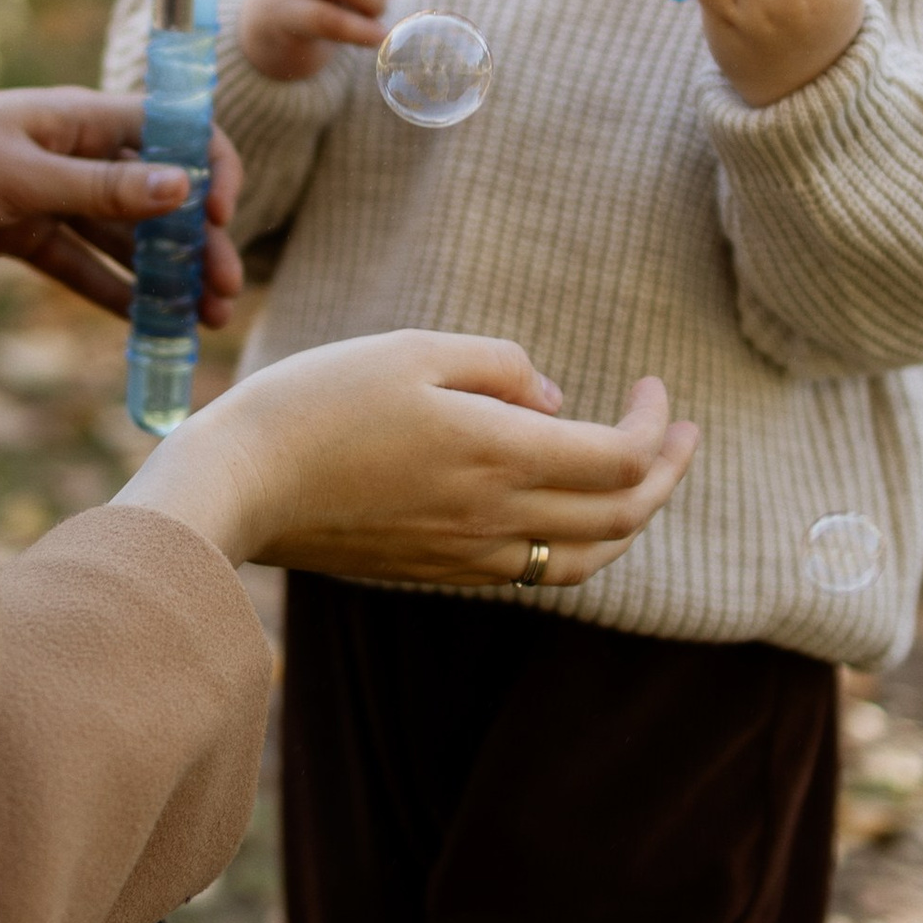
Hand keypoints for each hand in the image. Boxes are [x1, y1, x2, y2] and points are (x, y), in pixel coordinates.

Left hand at [0, 88, 242, 326]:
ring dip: (168, 278)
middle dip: (198, 245)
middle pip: (157, 198)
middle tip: (227, 294)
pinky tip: (151, 327)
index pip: (172, 132)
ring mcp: (55, 196)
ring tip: (208, 322)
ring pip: (126, 239)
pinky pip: (83, 265)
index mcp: (84, 118)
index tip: (221, 216)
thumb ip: (103, 188)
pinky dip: (116, 293)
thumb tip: (182, 189)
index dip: (207, 168)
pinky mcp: (28, 235)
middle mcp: (78, 154)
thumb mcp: (28, 175)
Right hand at [116, 333, 696, 585]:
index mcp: (499, 456)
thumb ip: (501, 367)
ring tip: (642, 481)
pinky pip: (535, 571)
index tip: (653, 386)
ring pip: (586, 560)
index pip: (621, 459)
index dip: (655, 424)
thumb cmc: (318, 403)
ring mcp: (468, 556)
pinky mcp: (438, 572)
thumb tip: (556, 402)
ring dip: (630, 520)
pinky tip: (566, 510)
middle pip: (622, 517)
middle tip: (683, 433)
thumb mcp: (412, 350)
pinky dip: (576, 543)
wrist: (239, 487)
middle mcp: (496, 519)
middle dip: (667, 473)